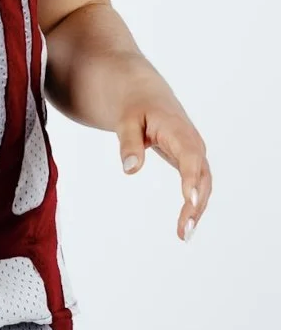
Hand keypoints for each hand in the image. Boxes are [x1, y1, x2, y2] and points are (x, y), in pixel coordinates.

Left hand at [117, 86, 211, 241]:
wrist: (146, 95)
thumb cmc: (135, 107)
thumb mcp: (125, 120)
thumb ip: (128, 143)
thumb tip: (130, 169)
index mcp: (178, 130)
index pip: (190, 156)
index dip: (191, 178)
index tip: (189, 200)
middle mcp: (192, 143)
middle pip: (201, 176)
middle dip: (196, 203)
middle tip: (184, 230)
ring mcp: (195, 154)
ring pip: (203, 184)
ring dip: (197, 209)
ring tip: (184, 234)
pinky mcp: (191, 162)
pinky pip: (198, 185)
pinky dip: (194, 204)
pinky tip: (186, 225)